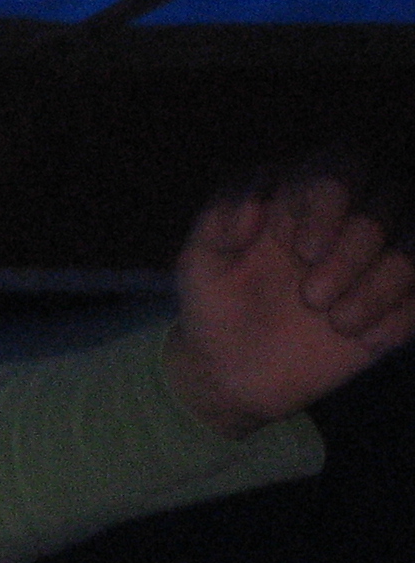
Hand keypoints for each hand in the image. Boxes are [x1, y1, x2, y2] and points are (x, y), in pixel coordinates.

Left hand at [169, 175, 413, 436]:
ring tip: (338, 322)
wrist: (230, 369)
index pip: (344, 163)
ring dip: (385, 282)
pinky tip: (366, 339)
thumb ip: (218, 220)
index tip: (304, 250)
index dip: (333, 201)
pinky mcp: (399, 299)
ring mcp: (382, 256)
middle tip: (311, 297)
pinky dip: (403, 315)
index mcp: (307, 191)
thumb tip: (256, 205)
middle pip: (390, 197)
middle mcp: (354, 212)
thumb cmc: (214, 302)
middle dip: (356, 249)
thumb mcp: (198, 262)